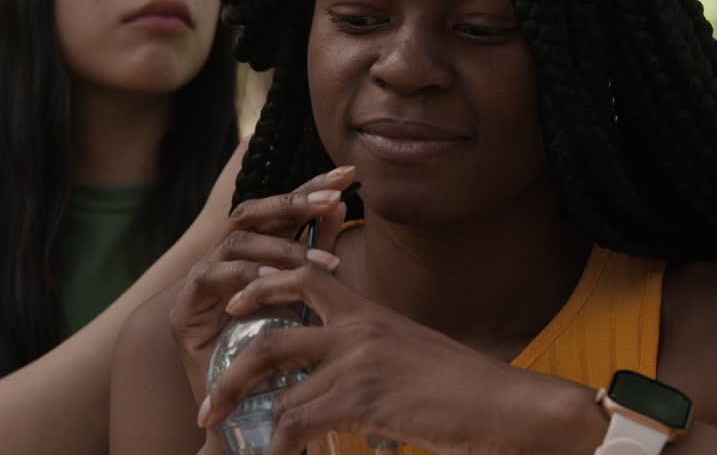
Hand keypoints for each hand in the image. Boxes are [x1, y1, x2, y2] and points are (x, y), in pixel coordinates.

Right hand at [169, 165, 356, 402]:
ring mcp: (203, 277)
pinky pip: (212, 277)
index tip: (347, 176)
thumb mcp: (304, 300)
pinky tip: (272, 281)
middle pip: (253, 211)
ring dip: (281, 247)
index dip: (310, 188)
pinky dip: (244, 276)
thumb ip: (317, 254)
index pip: (280, 210)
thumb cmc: (276, 353)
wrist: (238, 411)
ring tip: (322, 262)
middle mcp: (224, 256)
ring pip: (236, 240)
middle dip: (294, 201)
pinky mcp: (185, 305)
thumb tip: (339, 206)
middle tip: (332, 199)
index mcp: (252, 251)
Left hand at [200, 266, 575, 454]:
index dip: (262, 286)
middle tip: (208, 397)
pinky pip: (295, 421)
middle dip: (231, 366)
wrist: (508, 405)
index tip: (235, 303)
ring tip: (221, 434)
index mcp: (369, 312)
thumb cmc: (465, 391)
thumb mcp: (411, 357)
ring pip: (273, 378)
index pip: (304, 278)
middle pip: (271, 330)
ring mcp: (357, 359)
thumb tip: (347, 385)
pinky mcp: (361, 395)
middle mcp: (357, 326)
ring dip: (239, 408)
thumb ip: (372, 358)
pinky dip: (276, 447)